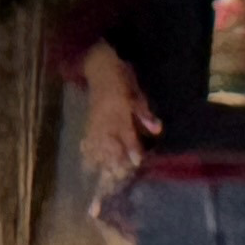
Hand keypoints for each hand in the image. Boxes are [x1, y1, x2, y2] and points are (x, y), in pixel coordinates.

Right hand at [77, 45, 157, 184]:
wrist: (100, 70)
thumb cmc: (123, 80)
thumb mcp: (137, 94)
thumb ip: (145, 114)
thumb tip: (157, 130)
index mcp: (120, 113)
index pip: (127, 136)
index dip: (132, 150)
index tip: (137, 163)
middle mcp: (106, 121)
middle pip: (111, 146)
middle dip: (117, 161)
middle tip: (123, 174)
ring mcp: (94, 124)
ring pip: (98, 148)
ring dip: (104, 161)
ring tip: (109, 175)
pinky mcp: (87, 125)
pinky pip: (87, 143)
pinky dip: (90, 154)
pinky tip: (91, 164)